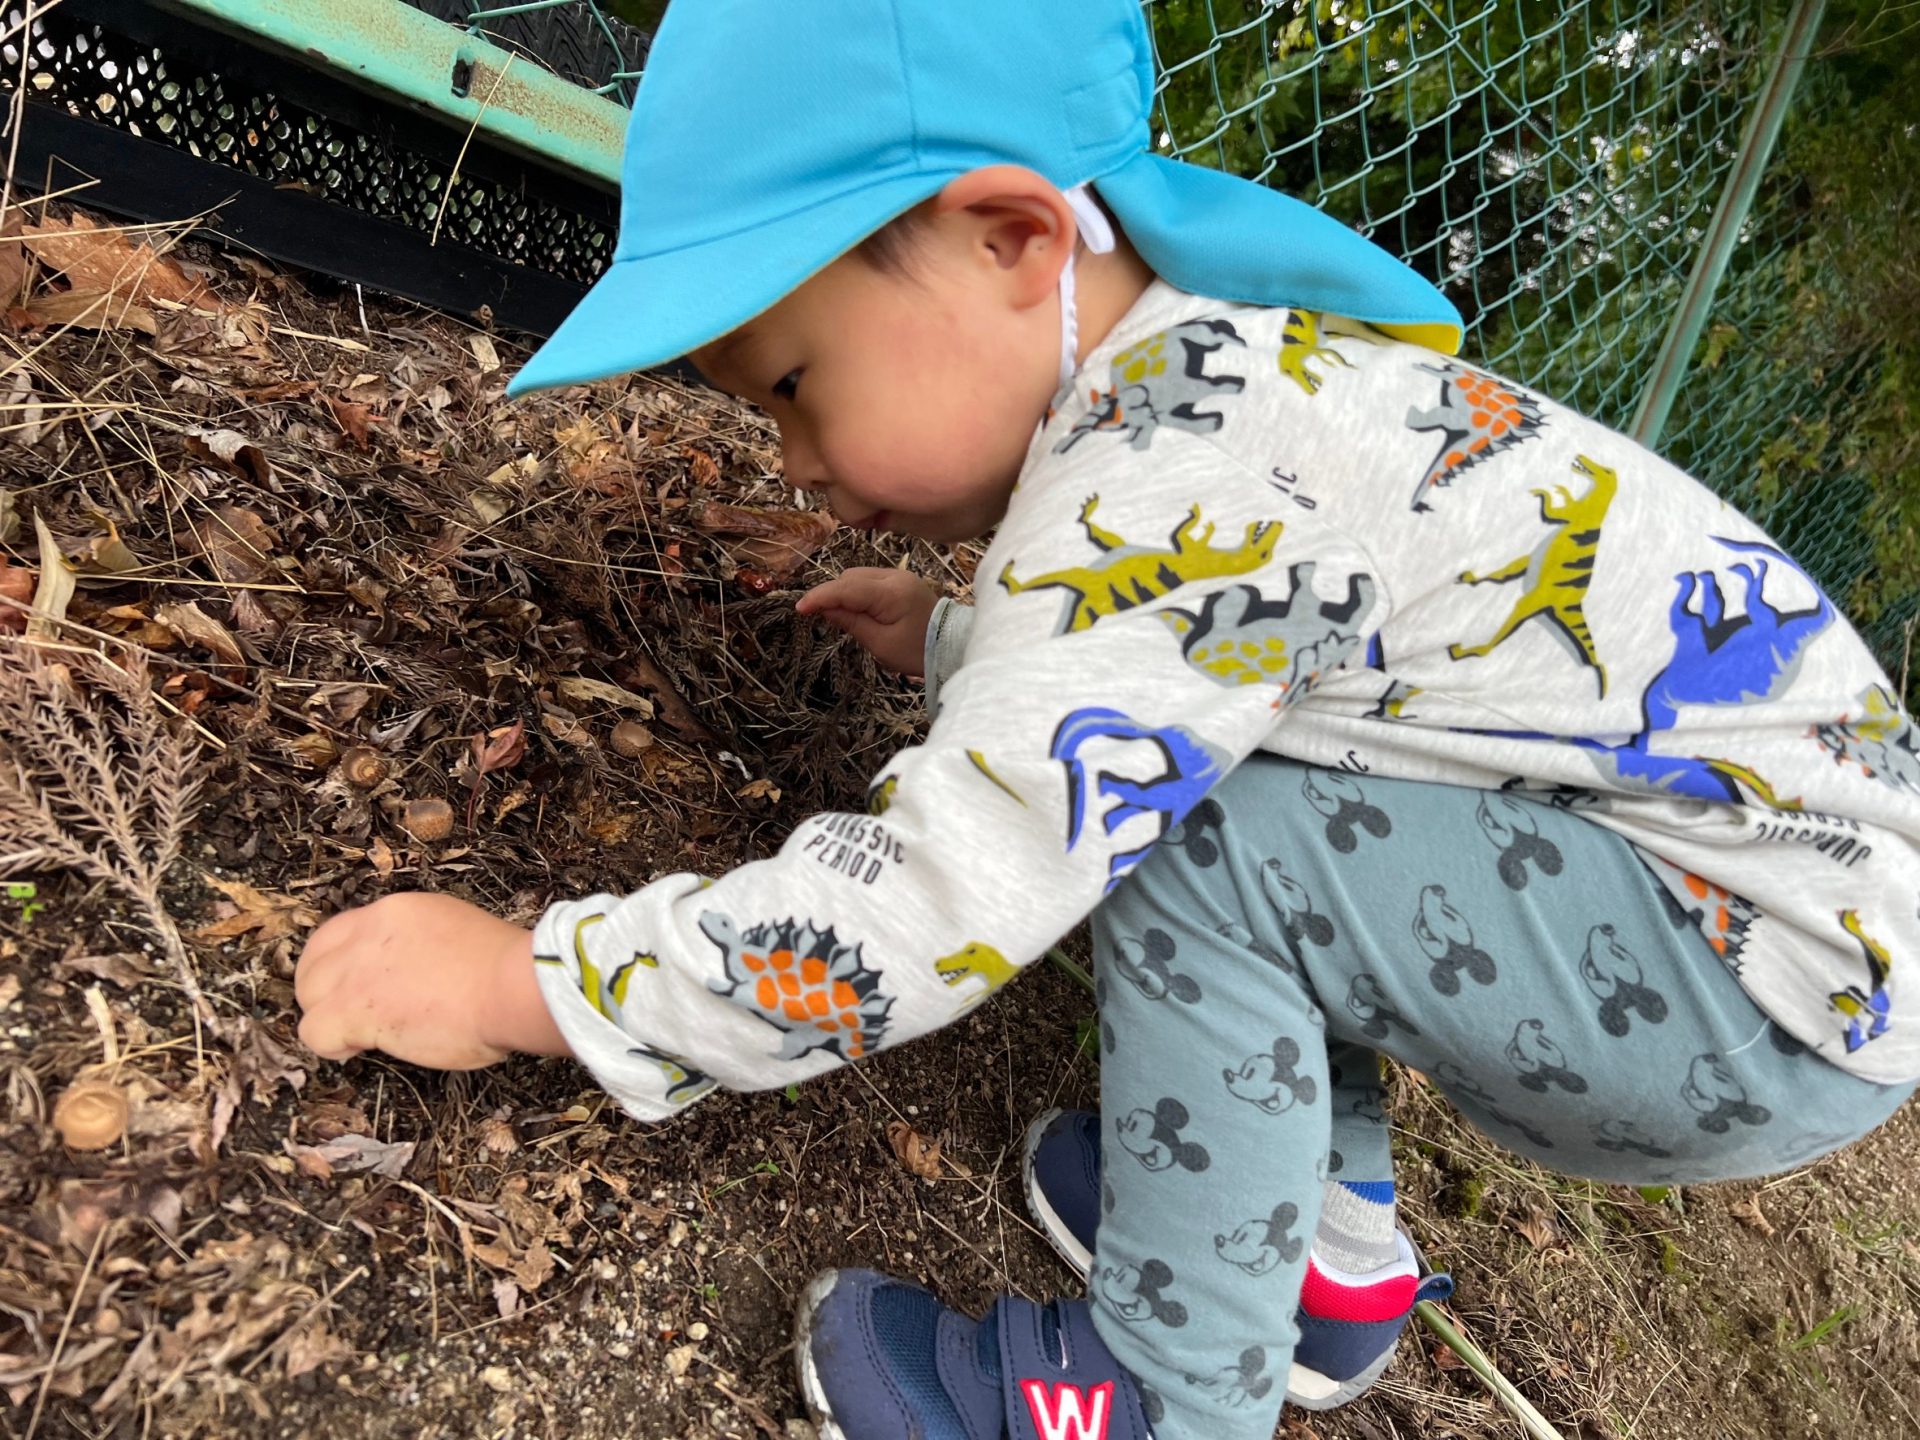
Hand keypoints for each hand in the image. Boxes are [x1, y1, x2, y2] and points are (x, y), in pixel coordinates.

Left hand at [295, 893, 568, 1068]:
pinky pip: (313, 1031)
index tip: (357, 986)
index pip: (340, 932)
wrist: (510, 986)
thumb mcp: (456, 936)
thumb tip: (418, 976)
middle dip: (326, 990)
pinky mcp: (353, 1008)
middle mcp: (369, 932)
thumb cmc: (504, 972)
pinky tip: (356, 1049)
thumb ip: (423, 949)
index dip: (340, 964)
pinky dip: (330, 1045)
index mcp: (398, 912)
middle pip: (315, 961)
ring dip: (328, 1017)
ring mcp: (356, 970)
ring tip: (358, 1036)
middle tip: (353, 1015)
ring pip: (308, 995)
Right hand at [797, 567, 938, 674]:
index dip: (820, 596)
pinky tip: (859, 609)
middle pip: (850, 577)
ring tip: (843, 616)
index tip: (800, 608)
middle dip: (832, 594)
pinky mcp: (901, 580)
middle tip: (823, 618)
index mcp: (891, 593)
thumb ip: (851, 622)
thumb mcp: (880, 644)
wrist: (950, 647)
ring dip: (844, 592)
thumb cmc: (916, 651)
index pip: (847, 588)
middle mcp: (895, 576)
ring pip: (858, 576)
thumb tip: (825, 608)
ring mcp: (899, 575)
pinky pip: (870, 580)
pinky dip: (858, 591)